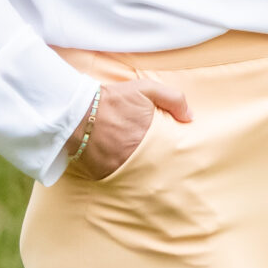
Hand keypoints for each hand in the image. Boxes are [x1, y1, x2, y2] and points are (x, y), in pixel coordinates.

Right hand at [69, 77, 191, 179]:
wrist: (77, 111)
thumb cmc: (114, 99)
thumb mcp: (147, 89)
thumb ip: (173, 99)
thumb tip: (190, 117)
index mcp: (151, 137)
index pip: (171, 150)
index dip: (176, 152)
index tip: (179, 152)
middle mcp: (137, 155)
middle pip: (157, 165)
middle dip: (161, 164)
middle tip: (165, 164)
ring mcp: (120, 167)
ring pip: (139, 174)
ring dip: (143, 171)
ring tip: (147, 169)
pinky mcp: (103, 174)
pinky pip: (118, 178)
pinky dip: (123, 174)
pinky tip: (125, 168)